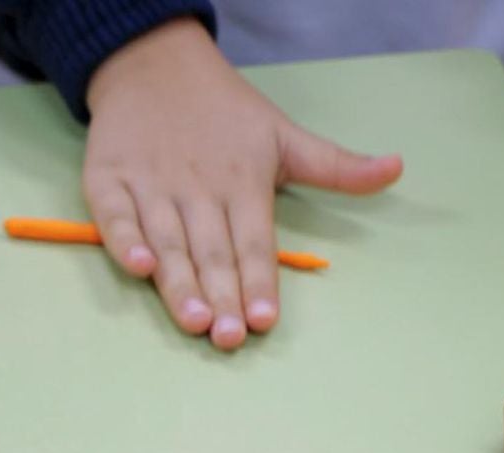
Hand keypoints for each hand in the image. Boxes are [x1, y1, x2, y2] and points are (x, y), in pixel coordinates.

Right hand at [83, 18, 402, 349]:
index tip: (265, 319)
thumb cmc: (225, 112)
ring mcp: (150, 184)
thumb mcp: (284, 135)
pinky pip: (113, 215)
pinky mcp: (107, 179)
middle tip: (230, 337)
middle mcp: (198, 187)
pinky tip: (136, 267)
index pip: (254, 242)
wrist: (153, 64)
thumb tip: (396, 168)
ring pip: (166, 241)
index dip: (260, 281)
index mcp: (243, 181)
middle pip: (212, 251)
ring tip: (194, 321)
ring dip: (178, 282)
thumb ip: (337, 165)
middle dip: (222, 296)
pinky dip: (122, 239)